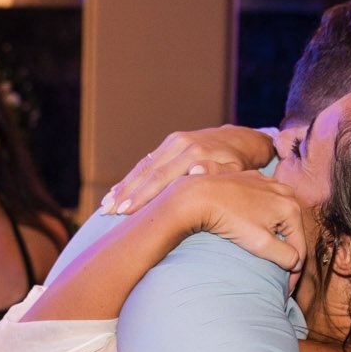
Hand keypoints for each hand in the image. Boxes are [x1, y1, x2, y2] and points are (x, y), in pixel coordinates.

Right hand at [100, 125, 277, 215]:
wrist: (245, 140)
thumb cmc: (242, 165)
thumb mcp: (237, 170)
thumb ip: (218, 173)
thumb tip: (195, 174)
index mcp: (195, 153)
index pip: (162, 178)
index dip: (142, 196)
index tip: (125, 211)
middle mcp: (181, 144)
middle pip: (147, 172)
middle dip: (125, 192)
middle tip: (106, 211)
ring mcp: (174, 141)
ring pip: (144, 166)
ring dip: (124, 185)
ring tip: (105, 203)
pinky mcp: (171, 142)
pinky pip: (148, 161)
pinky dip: (132, 176)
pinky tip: (118, 190)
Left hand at [162, 170, 303, 276]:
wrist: (198, 196)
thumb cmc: (229, 220)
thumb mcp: (261, 244)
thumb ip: (286, 256)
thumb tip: (296, 262)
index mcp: (291, 208)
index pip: (300, 248)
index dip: (294, 273)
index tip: (285, 289)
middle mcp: (285, 192)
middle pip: (291, 231)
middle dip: (286, 252)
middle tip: (276, 274)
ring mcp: (268, 183)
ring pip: (278, 216)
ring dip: (275, 234)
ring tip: (263, 252)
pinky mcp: (252, 180)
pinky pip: (264, 203)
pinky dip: (262, 217)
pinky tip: (250, 227)